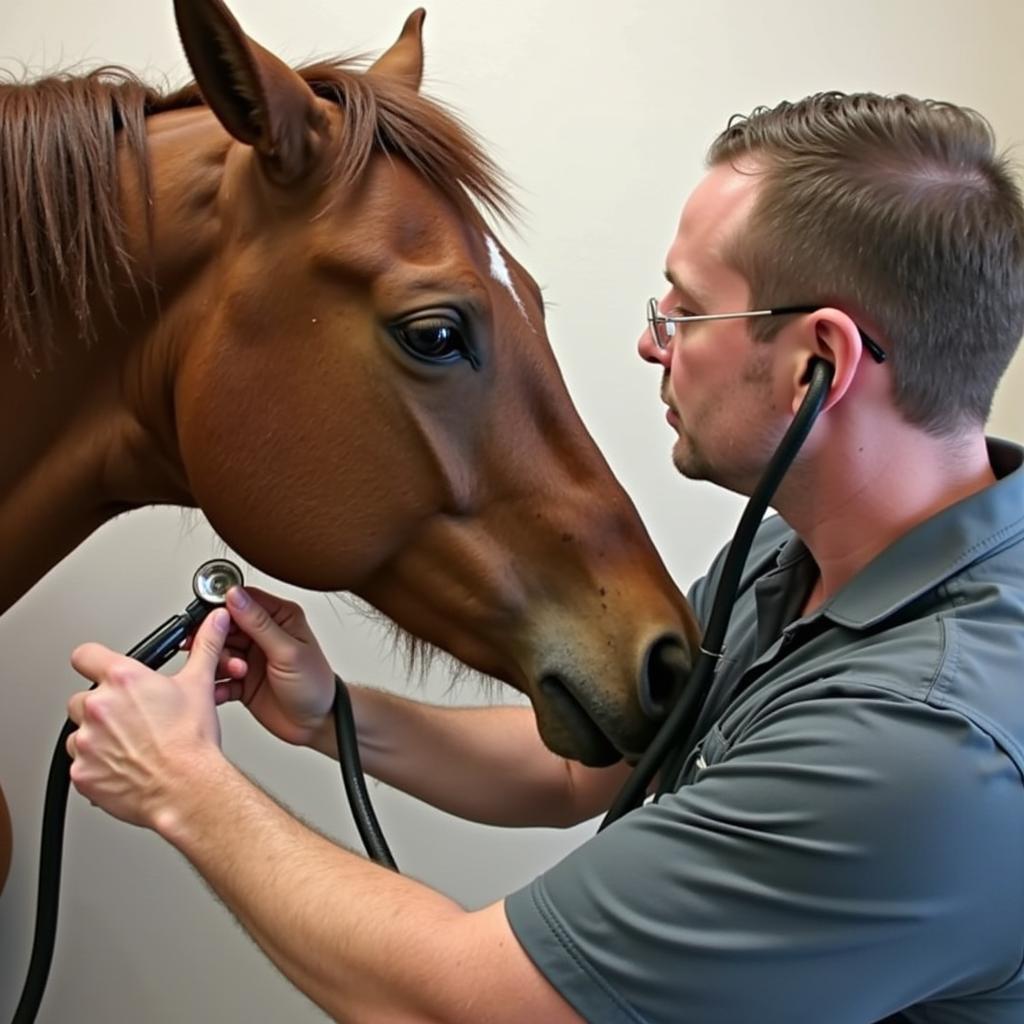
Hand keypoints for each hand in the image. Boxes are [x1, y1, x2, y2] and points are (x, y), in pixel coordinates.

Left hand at [66, 608, 229, 829]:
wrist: (187, 788)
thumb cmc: (191, 742)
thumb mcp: (200, 684)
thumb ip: (205, 647)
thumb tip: (215, 622)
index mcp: (123, 679)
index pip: (85, 655)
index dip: (95, 661)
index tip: (102, 669)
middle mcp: (98, 707)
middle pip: (82, 698)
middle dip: (102, 708)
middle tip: (131, 719)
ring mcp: (86, 741)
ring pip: (79, 733)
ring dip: (97, 738)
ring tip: (130, 745)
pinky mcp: (82, 772)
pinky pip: (81, 765)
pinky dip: (98, 767)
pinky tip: (125, 766)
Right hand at [215, 586, 335, 746]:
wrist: (317, 724)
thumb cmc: (315, 685)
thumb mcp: (288, 651)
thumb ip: (259, 623)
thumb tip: (235, 595)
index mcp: (279, 617)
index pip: (243, 600)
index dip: (222, 607)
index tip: (210, 620)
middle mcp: (262, 635)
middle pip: (224, 626)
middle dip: (216, 640)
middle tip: (219, 653)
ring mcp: (249, 657)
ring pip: (217, 651)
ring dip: (219, 663)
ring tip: (234, 674)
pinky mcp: (240, 680)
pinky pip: (217, 676)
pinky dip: (216, 684)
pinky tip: (223, 690)